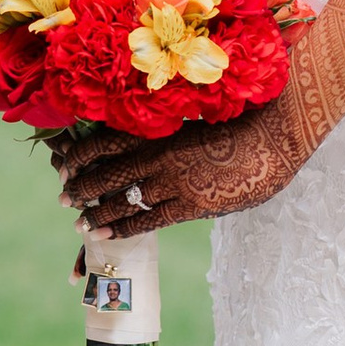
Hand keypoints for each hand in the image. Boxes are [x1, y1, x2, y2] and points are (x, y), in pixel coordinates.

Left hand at [51, 103, 309, 233]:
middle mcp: (163, 155)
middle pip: (111, 171)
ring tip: (78, 220)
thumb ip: (178, 125)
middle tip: (64, 194)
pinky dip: (124, 226)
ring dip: (98, 209)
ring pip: (125, 199)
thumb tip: (161, 125)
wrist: (280, 133)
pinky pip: (150, 219)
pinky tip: (105, 233)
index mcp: (163, 127)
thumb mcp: (203, 112)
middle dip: (84, 184)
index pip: (109, 140)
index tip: (65, 160)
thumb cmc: (247, 116)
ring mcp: (177, 182)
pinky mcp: (194, 205)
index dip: (84, 152)